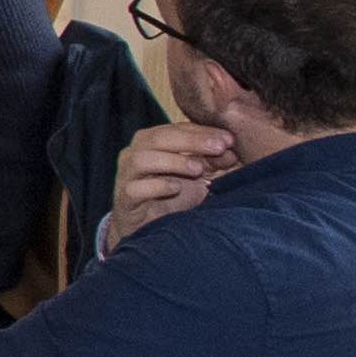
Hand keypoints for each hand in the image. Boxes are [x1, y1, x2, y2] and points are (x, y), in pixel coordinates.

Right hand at [102, 119, 234, 251]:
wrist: (148, 228)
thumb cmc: (173, 196)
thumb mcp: (196, 176)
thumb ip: (211, 161)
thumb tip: (231, 151)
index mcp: (152, 142)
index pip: (176, 128)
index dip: (202, 131)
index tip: (229, 139)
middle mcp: (135, 154)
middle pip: (158, 138)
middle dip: (191, 141)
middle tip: (218, 147)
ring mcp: (126, 176)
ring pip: (142, 160)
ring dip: (173, 161)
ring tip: (198, 169)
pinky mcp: (124, 199)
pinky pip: (135, 189)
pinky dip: (156, 186)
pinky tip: (176, 188)